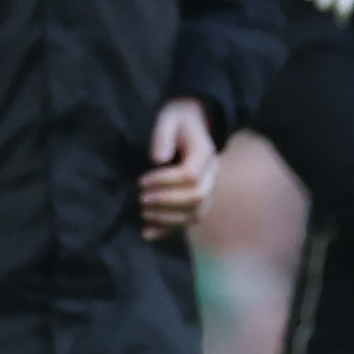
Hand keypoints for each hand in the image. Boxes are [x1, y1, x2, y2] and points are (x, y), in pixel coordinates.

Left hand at [138, 98, 220, 235]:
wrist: (193, 124)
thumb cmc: (178, 121)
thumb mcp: (169, 118)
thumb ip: (163, 135)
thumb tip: (158, 159)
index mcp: (205, 153)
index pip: (189, 175)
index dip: (165, 181)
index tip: (142, 181)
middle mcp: (212, 174)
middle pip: (197, 197)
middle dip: (167, 201)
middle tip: (142, 199)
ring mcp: (208, 189)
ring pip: (196, 213)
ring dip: (168, 218)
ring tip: (143, 213)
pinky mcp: (198, 200)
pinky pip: (188, 220)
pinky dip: (168, 230)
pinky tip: (147, 234)